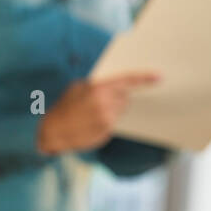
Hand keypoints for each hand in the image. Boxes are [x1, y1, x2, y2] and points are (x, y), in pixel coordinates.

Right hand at [37, 71, 161, 153]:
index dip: (144, 78)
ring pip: (120, 111)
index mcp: (97, 90)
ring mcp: (107, 121)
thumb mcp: (76, 88)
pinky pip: (114, 123)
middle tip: (102, 99)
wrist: (52, 131)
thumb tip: (115, 86)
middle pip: (125, 97)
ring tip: (93, 112)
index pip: (127, 82)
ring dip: (112, 109)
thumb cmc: (63, 107)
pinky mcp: (107, 133)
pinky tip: (91, 122)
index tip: (158, 77)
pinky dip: (107, 121)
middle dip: (118, 97)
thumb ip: (97, 85)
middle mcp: (105, 105)